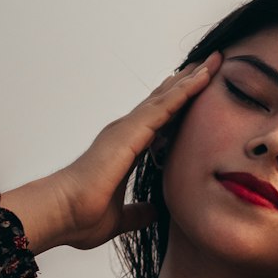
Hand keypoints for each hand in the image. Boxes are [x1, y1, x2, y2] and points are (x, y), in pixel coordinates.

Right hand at [47, 52, 221, 249]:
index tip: (196, 92)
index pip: (158, 122)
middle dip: (187, 83)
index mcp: (124, 150)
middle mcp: (125, 133)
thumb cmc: (80, 217)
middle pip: (164, 101)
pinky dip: (186, 90)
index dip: (177, 106)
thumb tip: (154, 212)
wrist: (62, 213)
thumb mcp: (119, 217)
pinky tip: (204, 77)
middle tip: (210, 63)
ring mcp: (127, 129)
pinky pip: (166, 105)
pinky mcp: (131, 131)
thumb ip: (137, 213)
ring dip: (192, 79)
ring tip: (214, 60)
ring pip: (167, 97)